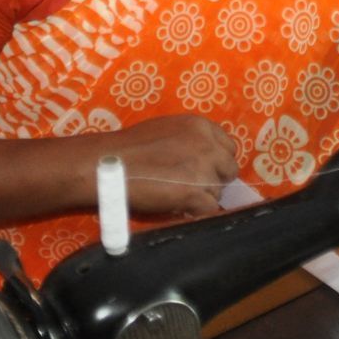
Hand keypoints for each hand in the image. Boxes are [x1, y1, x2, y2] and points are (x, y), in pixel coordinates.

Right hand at [94, 115, 239, 218]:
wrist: (109, 163)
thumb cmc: (130, 146)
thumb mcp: (167, 130)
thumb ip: (190, 141)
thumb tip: (204, 159)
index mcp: (201, 126)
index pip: (229, 147)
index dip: (217, 161)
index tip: (204, 170)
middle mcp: (207, 145)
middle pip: (229, 169)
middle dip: (214, 179)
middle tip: (191, 186)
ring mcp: (203, 169)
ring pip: (218, 192)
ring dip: (202, 197)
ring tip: (176, 195)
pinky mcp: (194, 193)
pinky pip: (208, 210)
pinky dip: (195, 212)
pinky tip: (177, 207)